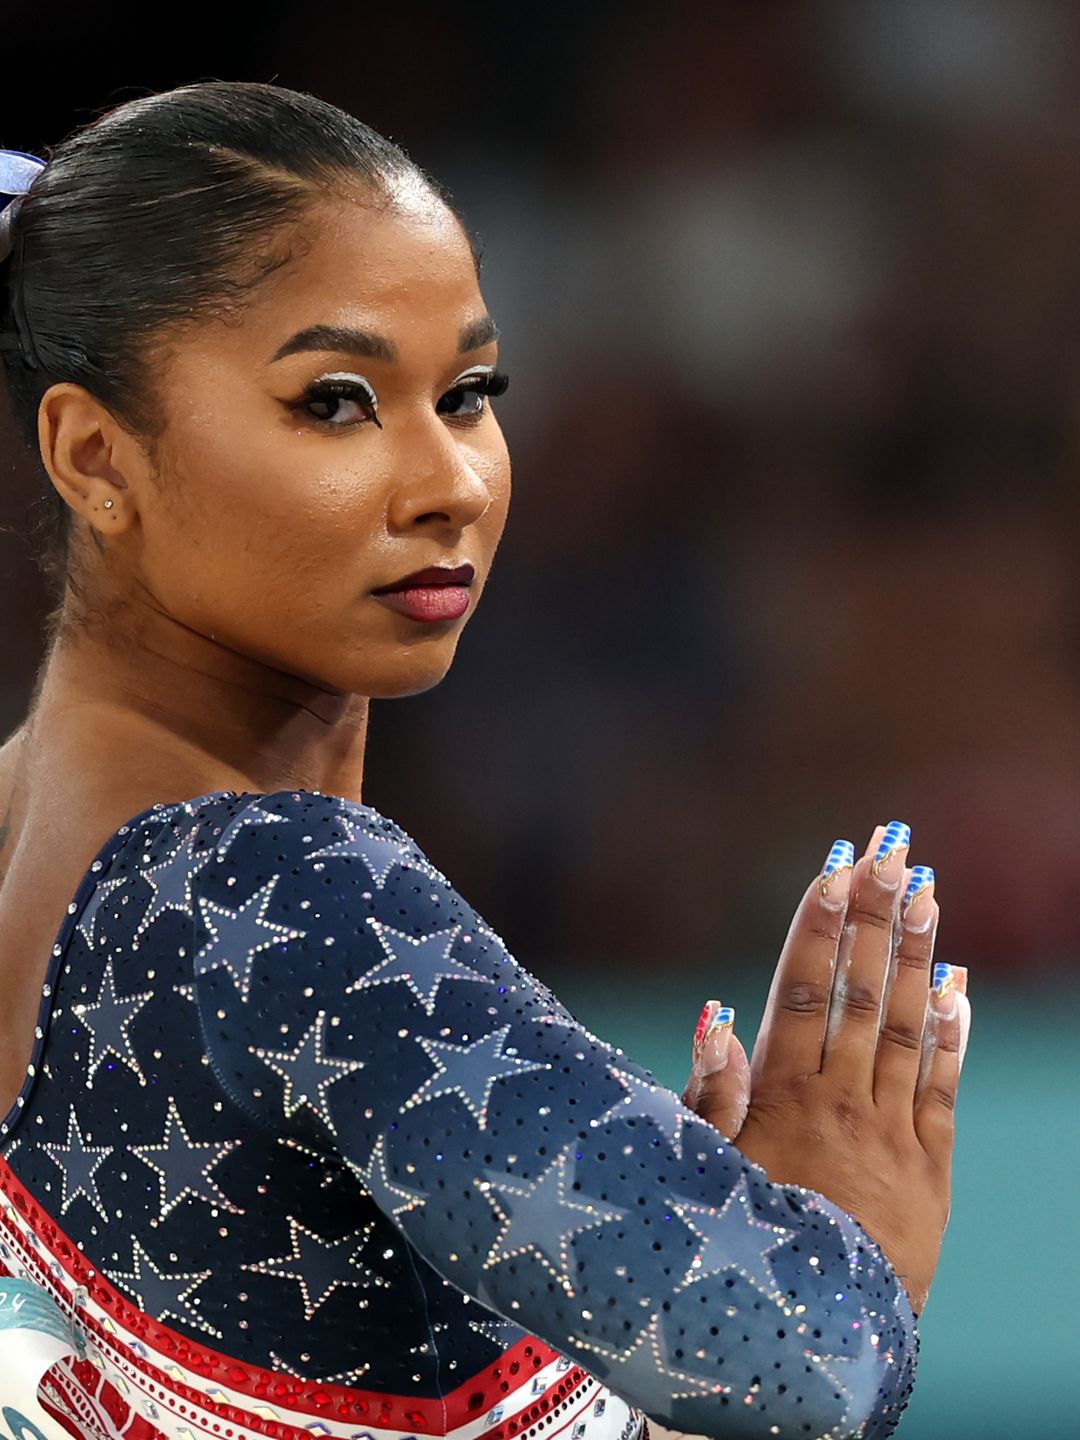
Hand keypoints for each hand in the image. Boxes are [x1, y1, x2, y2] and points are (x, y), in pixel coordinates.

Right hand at [682, 822, 970, 1315]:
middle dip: (876, 917)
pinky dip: (953, 1035)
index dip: (821, 926)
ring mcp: (892, 1136)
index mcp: (782, 1102)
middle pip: (864, 994)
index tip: (836, 867)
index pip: (805, 992)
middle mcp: (843, 1106)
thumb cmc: (736, 1254)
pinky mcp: (930, 1173)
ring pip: (908, 1028)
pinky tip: (959, 986)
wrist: (810, 1349)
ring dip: (918, 956)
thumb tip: (717, 1013)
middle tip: (893, 849)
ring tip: (928, 891)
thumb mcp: (701, 1176)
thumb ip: (709, 1094)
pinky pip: (943, 1091)